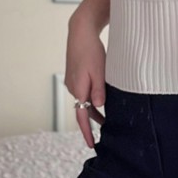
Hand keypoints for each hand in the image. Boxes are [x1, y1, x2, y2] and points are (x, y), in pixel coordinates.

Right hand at [65, 13, 105, 147]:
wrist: (80, 32)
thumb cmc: (91, 50)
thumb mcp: (99, 71)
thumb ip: (99, 90)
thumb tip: (98, 108)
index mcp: (78, 89)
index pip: (81, 117)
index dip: (87, 132)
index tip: (92, 145)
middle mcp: (72, 88)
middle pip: (82, 110)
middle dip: (92, 123)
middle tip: (104, 134)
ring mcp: (72, 82)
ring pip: (83, 101)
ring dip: (93, 111)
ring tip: (105, 119)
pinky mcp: (74, 75)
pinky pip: (82, 92)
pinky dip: (90, 99)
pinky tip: (100, 100)